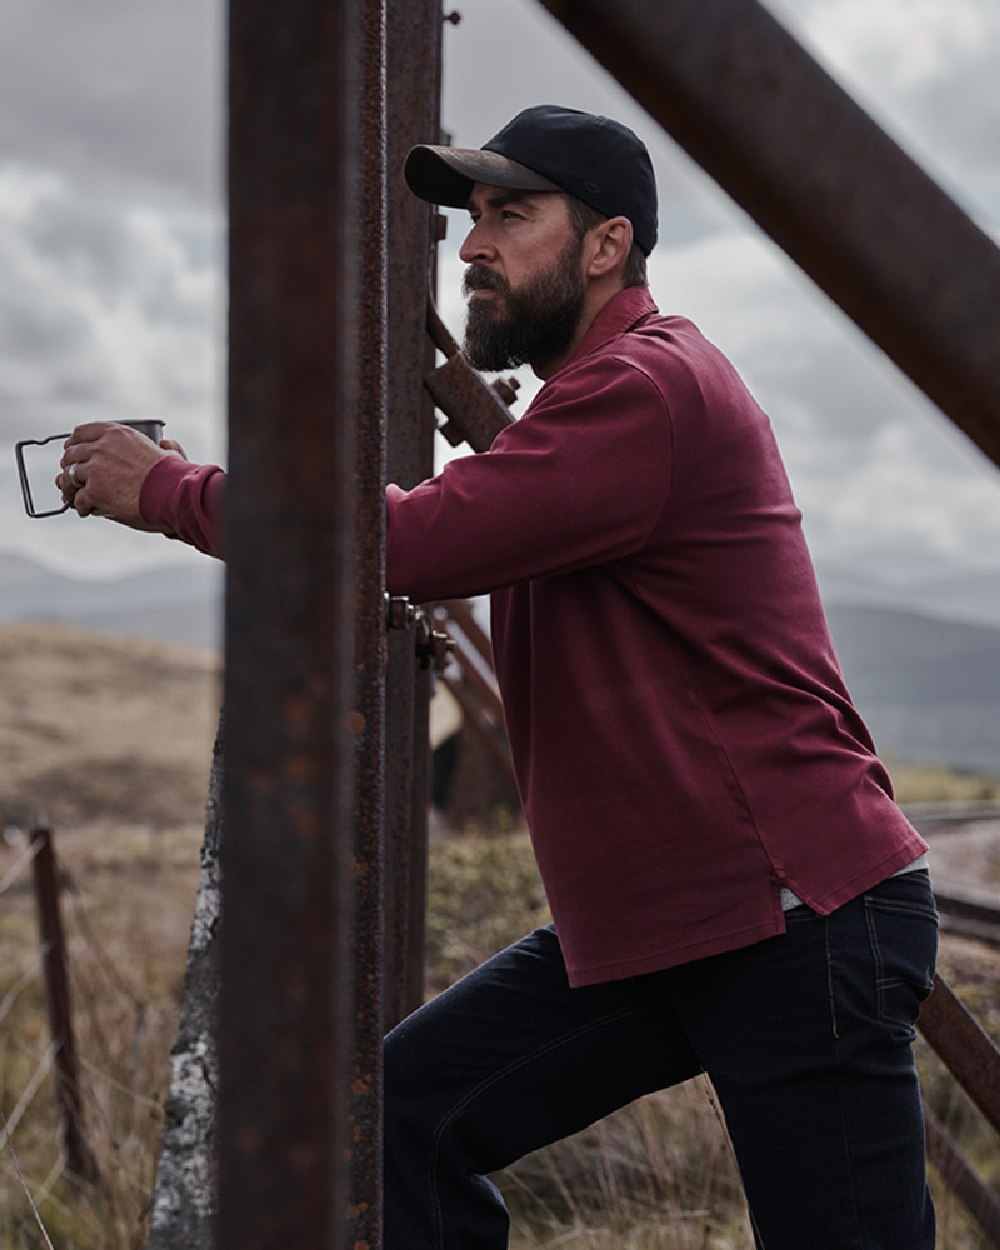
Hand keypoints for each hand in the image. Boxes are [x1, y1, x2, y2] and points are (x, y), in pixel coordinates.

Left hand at [57, 422, 184, 529]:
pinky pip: (79, 498)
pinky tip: (85, 510)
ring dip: (69, 487)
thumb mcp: (169, 452)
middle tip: (70, 475)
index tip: (72, 449)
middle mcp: (102, 447)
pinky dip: (80, 505)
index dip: (73, 442)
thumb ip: (165, 446)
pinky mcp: (95, 490)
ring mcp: (96, 469)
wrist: (171, 493)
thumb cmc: (174, 476)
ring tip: (72, 496)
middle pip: (72, 454)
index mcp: (117, 434)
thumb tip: (166, 442)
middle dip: (68, 465)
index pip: (82, 432)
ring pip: (69, 476)